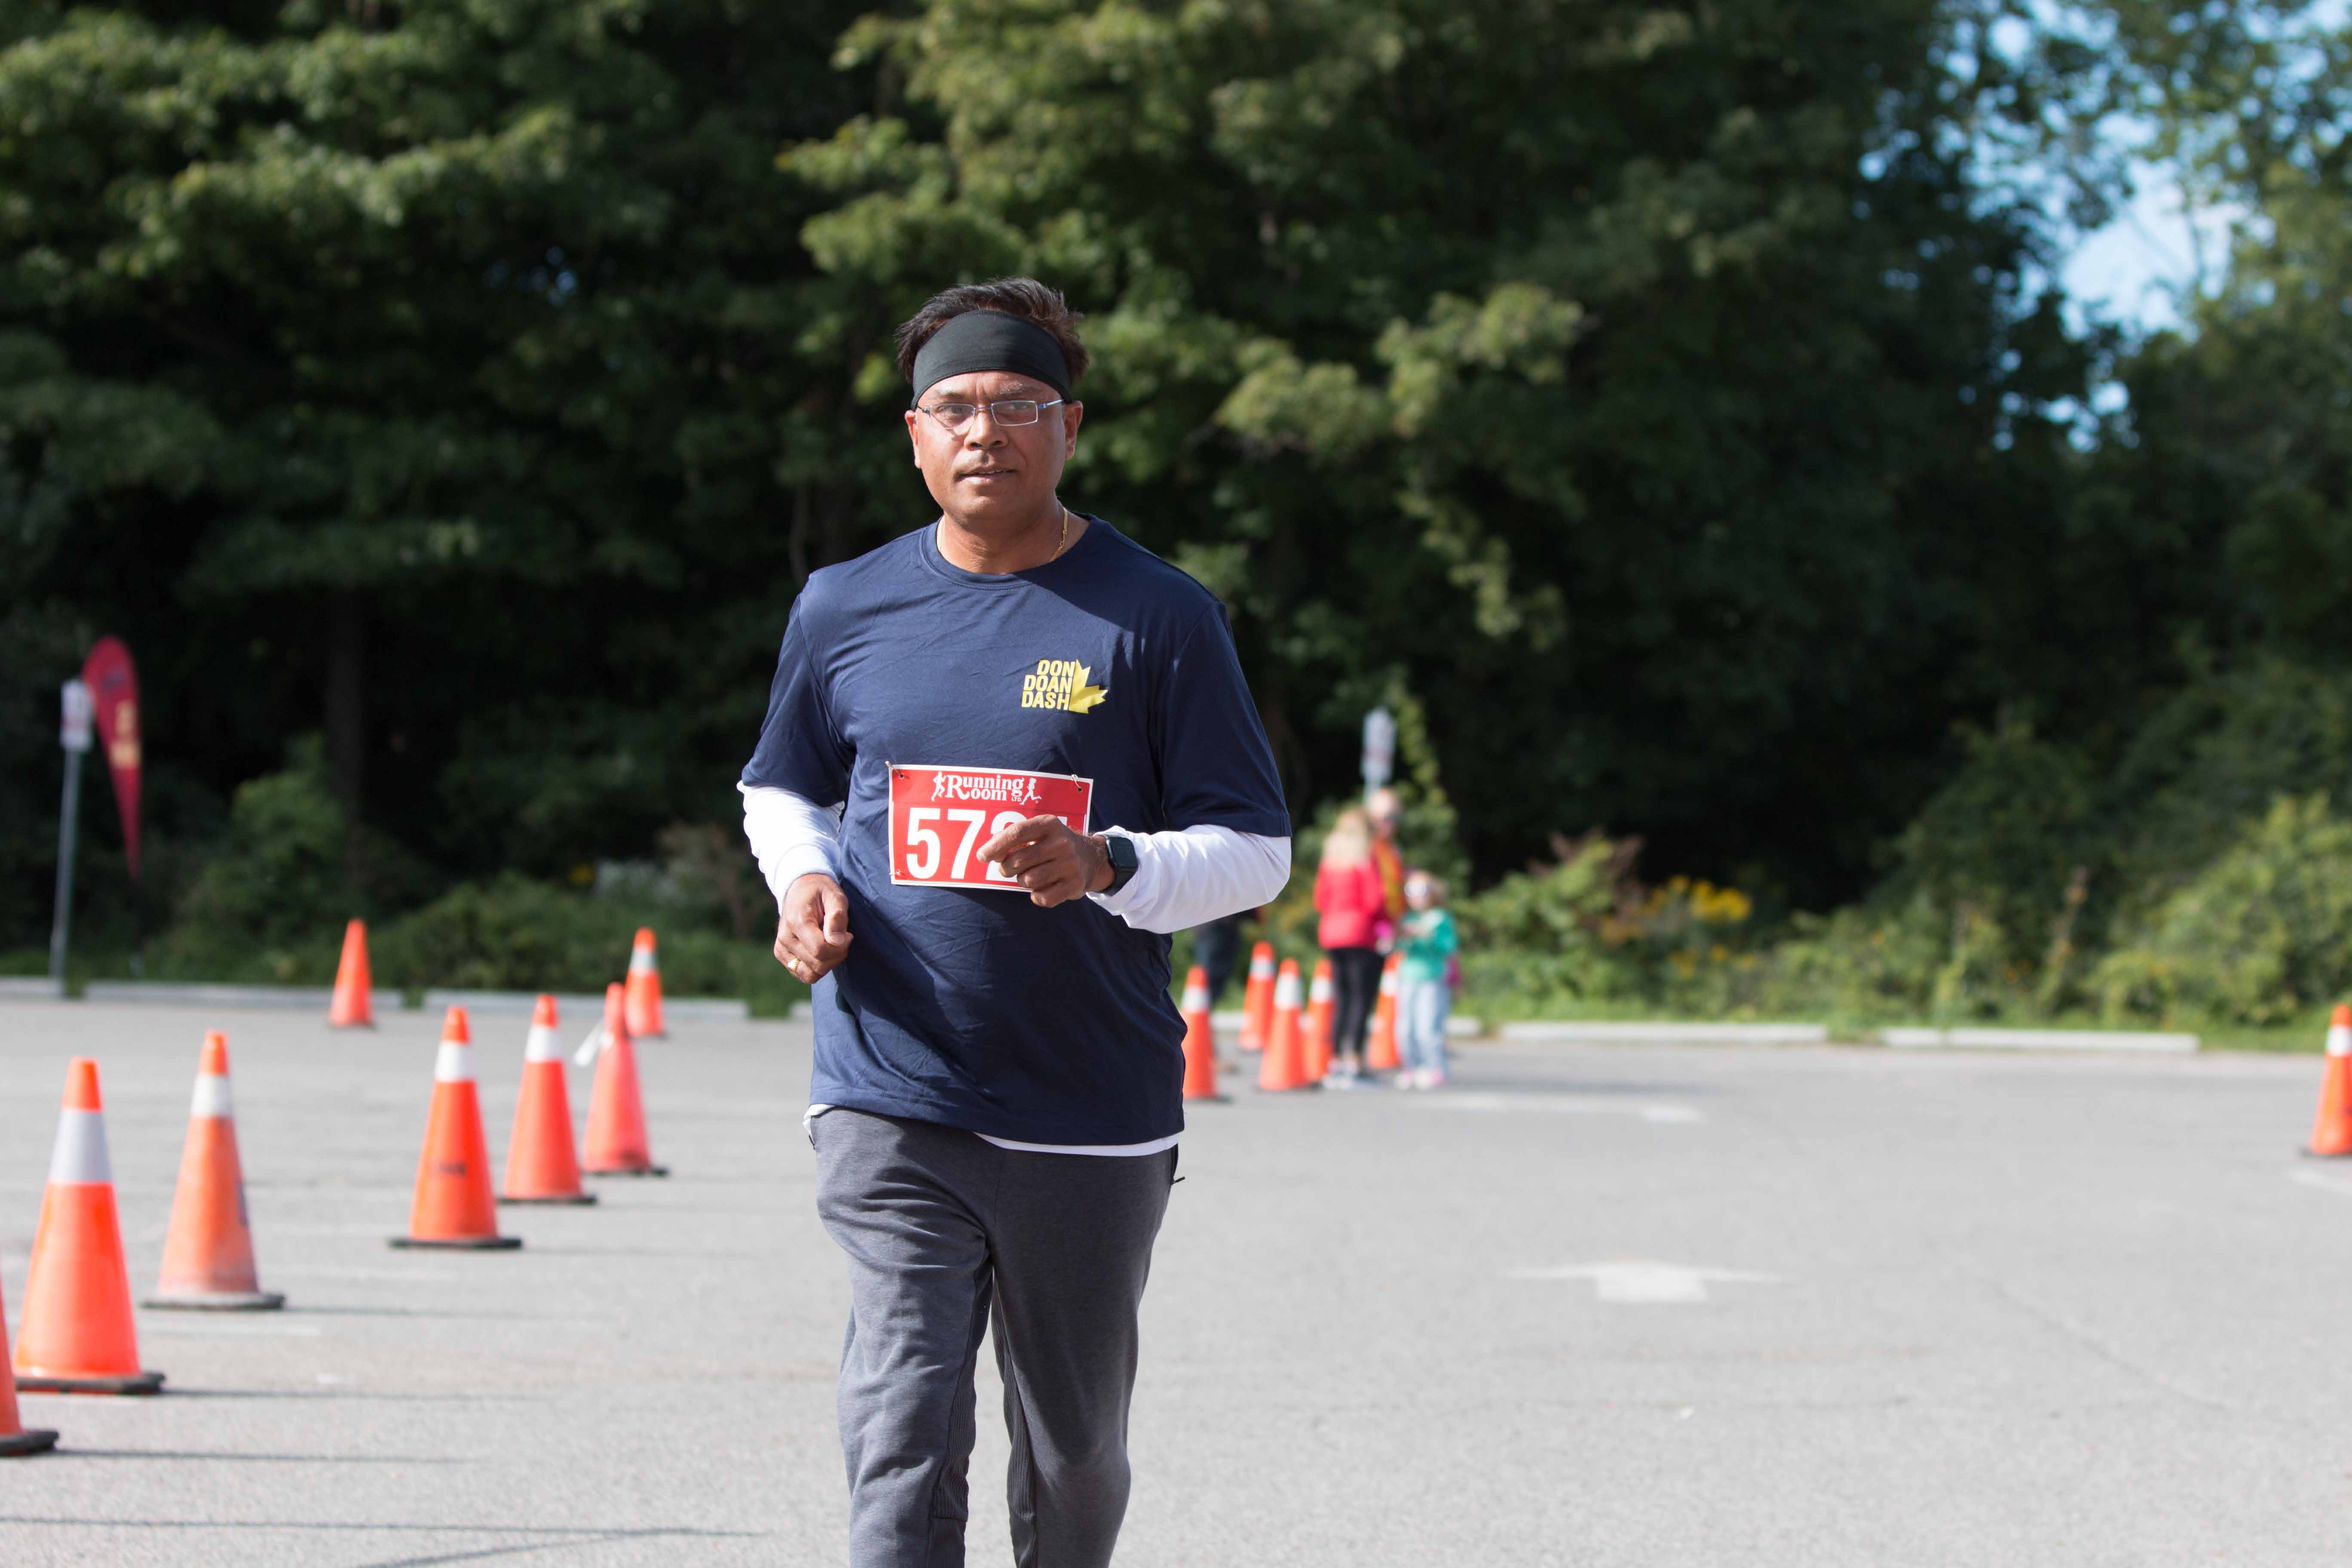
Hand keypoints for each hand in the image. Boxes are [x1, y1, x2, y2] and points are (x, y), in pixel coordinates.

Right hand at [776, 873, 852, 983]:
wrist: (799, 888)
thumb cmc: (821, 892)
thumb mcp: (835, 896)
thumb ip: (837, 917)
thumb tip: (837, 942)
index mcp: (797, 921)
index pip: (820, 950)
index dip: (840, 948)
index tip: (848, 935)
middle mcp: (785, 938)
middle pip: (817, 965)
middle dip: (837, 956)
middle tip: (843, 939)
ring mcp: (781, 948)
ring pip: (810, 974)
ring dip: (828, 964)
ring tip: (833, 946)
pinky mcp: (781, 955)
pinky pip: (803, 974)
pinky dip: (817, 967)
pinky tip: (823, 950)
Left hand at [977, 815, 1109, 907]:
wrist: (1090, 858)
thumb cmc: (1051, 845)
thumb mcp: (1036, 832)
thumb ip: (1011, 838)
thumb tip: (987, 853)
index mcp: (1049, 824)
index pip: (1017, 833)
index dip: (996, 846)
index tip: (982, 856)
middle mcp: (1062, 843)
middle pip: (1018, 861)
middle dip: (1006, 868)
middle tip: (1011, 868)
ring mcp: (1070, 865)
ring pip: (1028, 880)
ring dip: (1022, 881)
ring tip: (1031, 875)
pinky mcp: (1075, 885)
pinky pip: (1042, 898)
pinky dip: (1036, 896)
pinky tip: (1043, 887)